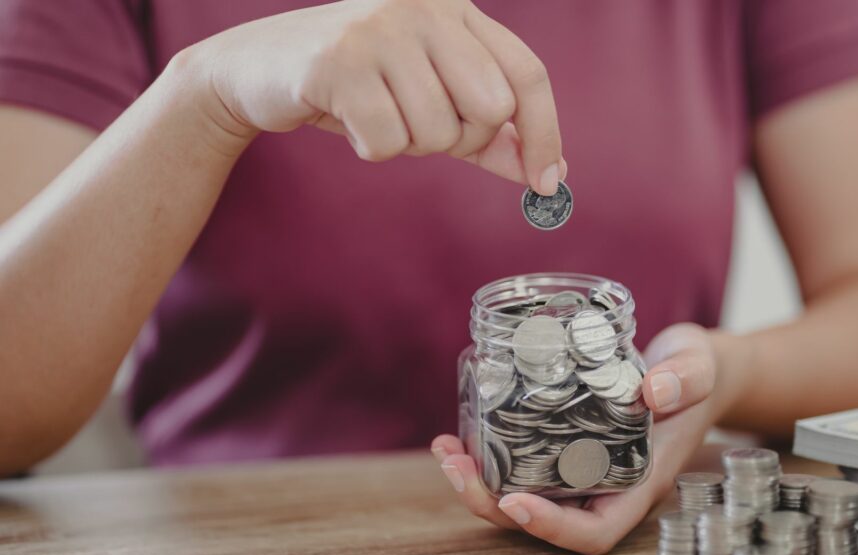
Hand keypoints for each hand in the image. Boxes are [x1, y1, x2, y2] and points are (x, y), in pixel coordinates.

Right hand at [183, 0, 565, 193]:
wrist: (257, 70)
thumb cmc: (356, 87)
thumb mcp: (430, 102)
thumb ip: (488, 134)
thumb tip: (549, 173)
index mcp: (456, 9)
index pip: (527, 75)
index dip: (544, 134)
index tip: (549, 184)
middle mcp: (425, 5)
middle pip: (491, 109)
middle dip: (460, 139)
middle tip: (419, 126)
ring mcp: (382, 27)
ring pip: (439, 132)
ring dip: (407, 144)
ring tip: (374, 113)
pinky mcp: (340, 60)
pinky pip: (388, 142)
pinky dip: (371, 148)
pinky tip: (346, 118)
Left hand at [432, 323, 719, 554]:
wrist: (689, 366)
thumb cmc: (698, 373)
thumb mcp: (699, 367)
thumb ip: (686, 379)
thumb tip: (655, 392)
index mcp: (637, 483)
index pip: (594, 532)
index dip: (552, 529)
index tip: (515, 502)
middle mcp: (603, 485)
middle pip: (543, 519)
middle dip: (493, 503)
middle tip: (456, 467)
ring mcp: (580, 468)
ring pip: (523, 493)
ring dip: (479, 481)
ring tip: (446, 450)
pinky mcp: (562, 444)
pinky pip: (521, 462)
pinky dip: (488, 453)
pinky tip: (463, 428)